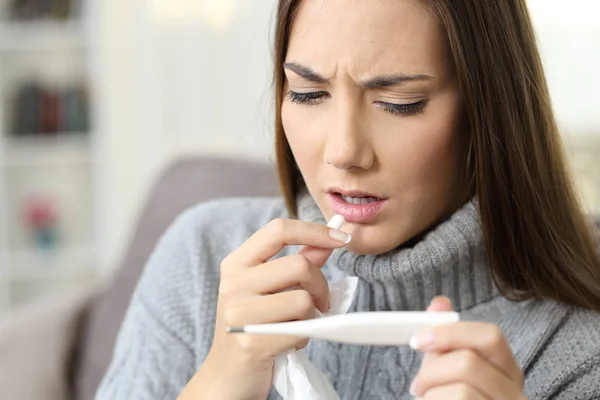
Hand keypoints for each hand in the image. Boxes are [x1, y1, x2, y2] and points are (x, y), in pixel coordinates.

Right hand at [180, 218, 349, 399]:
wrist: (228, 376)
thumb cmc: (255, 327)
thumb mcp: (270, 289)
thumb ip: (299, 261)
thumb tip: (331, 237)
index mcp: (236, 264)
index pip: (279, 229)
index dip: (314, 230)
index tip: (341, 238)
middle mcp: (233, 284)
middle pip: (299, 265)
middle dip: (321, 285)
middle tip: (321, 303)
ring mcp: (239, 312)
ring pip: (304, 299)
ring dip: (312, 316)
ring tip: (298, 325)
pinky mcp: (252, 342)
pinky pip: (301, 329)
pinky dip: (306, 336)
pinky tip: (291, 342)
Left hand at [409, 297, 525, 399]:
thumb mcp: (452, 370)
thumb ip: (447, 340)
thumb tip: (439, 304)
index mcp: (507, 372)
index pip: (490, 337)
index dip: (450, 333)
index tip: (418, 339)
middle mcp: (513, 396)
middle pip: (469, 364)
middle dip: (431, 371)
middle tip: (418, 385)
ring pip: (461, 393)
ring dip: (431, 396)